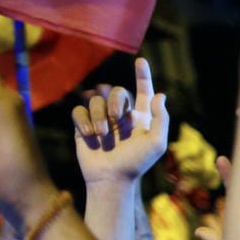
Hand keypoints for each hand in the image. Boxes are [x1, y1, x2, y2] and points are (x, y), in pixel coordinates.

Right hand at [73, 57, 169, 185]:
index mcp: (140, 118)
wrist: (111, 179)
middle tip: (117, 118)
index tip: (141, 61)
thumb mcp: (156, 143)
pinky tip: (90, 136)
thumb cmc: (136, 164)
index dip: (143, 76)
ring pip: (95, 101)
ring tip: (102, 136)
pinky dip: (84, 121)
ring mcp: (101, 121)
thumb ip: (160, 119)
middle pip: (116, 91)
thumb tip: (160, 95)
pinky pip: (78, 111)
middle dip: (116, 100)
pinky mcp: (84, 127)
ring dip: (99, 116)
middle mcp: (121, 117)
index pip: (142, 92)